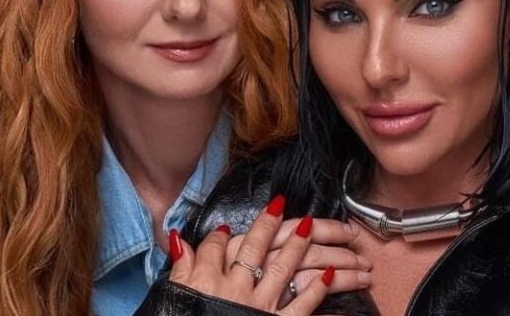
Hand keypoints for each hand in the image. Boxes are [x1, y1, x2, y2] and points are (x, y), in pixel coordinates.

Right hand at [168, 195, 369, 314]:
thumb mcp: (177, 296)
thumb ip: (182, 267)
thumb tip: (179, 240)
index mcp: (209, 279)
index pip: (216, 246)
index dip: (221, 235)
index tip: (226, 229)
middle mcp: (237, 288)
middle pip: (256, 247)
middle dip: (269, 224)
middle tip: (280, 205)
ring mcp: (260, 306)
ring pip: (285, 268)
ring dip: (303, 247)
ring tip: (315, 228)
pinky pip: (303, 306)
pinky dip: (318, 291)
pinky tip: (332, 276)